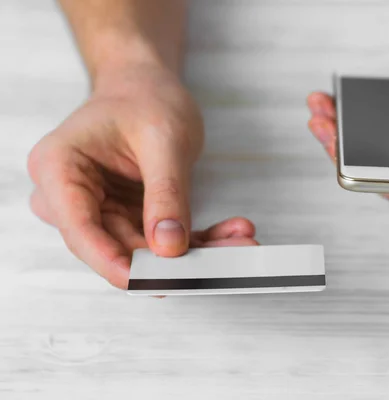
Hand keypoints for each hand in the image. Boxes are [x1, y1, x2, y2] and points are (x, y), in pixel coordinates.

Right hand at [27, 64, 256, 288]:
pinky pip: (162, 240)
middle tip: (224, 260)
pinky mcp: (128, 217)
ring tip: (240, 242)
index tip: (152, 281)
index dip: (114, 262)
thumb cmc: (144, 97)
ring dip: (197, 250)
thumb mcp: (162, 140)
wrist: (147, 86)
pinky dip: (198, 240)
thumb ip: (165, 193)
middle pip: (118, 246)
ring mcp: (100, 210)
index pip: (80, 229)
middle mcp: (71, 196)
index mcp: (59, 168)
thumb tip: (168, 246)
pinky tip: (232, 233)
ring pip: (146, 250)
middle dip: (174, 258)